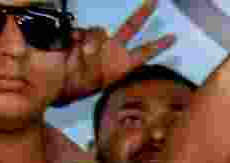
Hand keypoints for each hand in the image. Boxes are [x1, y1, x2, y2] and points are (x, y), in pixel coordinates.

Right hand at [58, 0, 175, 105]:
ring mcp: (96, 42)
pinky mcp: (79, 38)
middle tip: (155, 1)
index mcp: (122, 64)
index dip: (158, 46)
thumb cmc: (77, 88)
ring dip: (92, 41)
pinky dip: (77, 38)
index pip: (145, 52)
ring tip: (83, 56)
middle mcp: (113, 50)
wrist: (55, 83)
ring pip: (99, 30)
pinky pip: (81, 32)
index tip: (174, 38)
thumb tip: (91, 45)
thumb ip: (99, 58)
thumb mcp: (95, 80)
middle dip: (143, 14)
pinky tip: (72, 46)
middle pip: (131, 27)